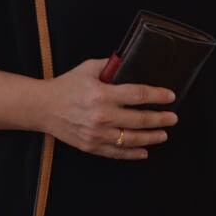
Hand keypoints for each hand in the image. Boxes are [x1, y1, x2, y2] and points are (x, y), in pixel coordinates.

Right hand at [36, 58, 177, 159]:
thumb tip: (128, 61)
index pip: (138, 95)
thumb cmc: (66, 86)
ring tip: (163, 134)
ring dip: (151, 138)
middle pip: (140, 120)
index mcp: (103, 94)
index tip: (170, 96)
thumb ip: (109, 65)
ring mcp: (97, 134)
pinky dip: (132, 153)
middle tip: (173, 118)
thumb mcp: (87, 68)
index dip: (157, 96)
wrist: (42, 108)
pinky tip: (144, 152)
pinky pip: (117, 153)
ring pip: (132, 139)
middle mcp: (102, 116)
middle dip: (160, 119)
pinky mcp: (92, 146)